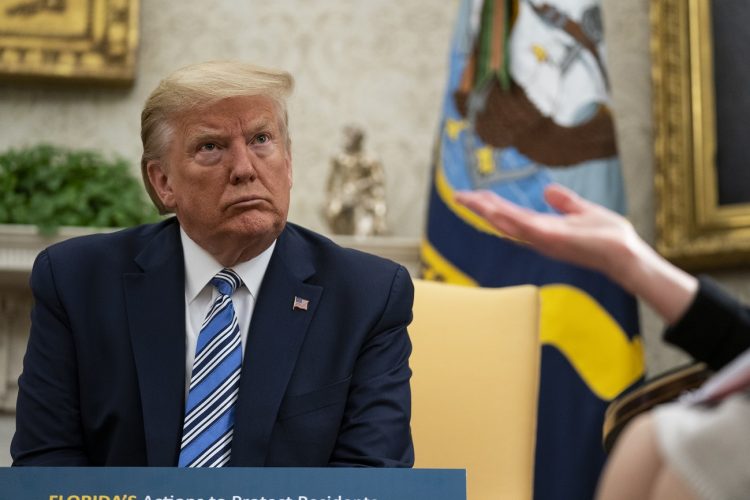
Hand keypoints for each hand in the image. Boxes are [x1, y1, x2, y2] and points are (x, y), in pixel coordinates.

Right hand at [455, 184, 640, 281]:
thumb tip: (548, 190)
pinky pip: (527, 228)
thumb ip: (565, 202)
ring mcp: (545, 239)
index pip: (510, 214)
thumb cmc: (609, 237)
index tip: (472, 195)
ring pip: (508, 223)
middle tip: (458, 196)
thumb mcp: (584, 211)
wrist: (627, 254)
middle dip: (480, 208)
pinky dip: (510, 220)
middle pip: (502, 220)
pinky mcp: (555, 239)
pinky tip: (495, 212)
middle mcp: (539, 236)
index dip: (490, 205)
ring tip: (467, 200)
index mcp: (544, 228)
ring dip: (487, 212)